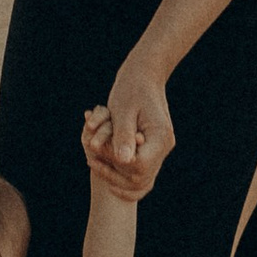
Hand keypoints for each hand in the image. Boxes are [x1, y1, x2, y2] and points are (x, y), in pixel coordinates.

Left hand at [89, 65, 173, 197]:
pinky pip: (140, 173)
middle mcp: (164, 147)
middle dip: (113, 173)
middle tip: (91, 160)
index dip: (117, 163)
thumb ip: (123, 136)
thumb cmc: (131, 89)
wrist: (144, 76)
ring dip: (116, 177)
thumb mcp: (123, 110)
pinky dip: (122, 176)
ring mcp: (160, 150)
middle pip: (140, 177)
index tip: (98, 150)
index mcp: (160, 137)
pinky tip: (104, 168)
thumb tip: (122, 161)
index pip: (139, 166)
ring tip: (94, 163)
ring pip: (140, 180)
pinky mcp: (151, 150)